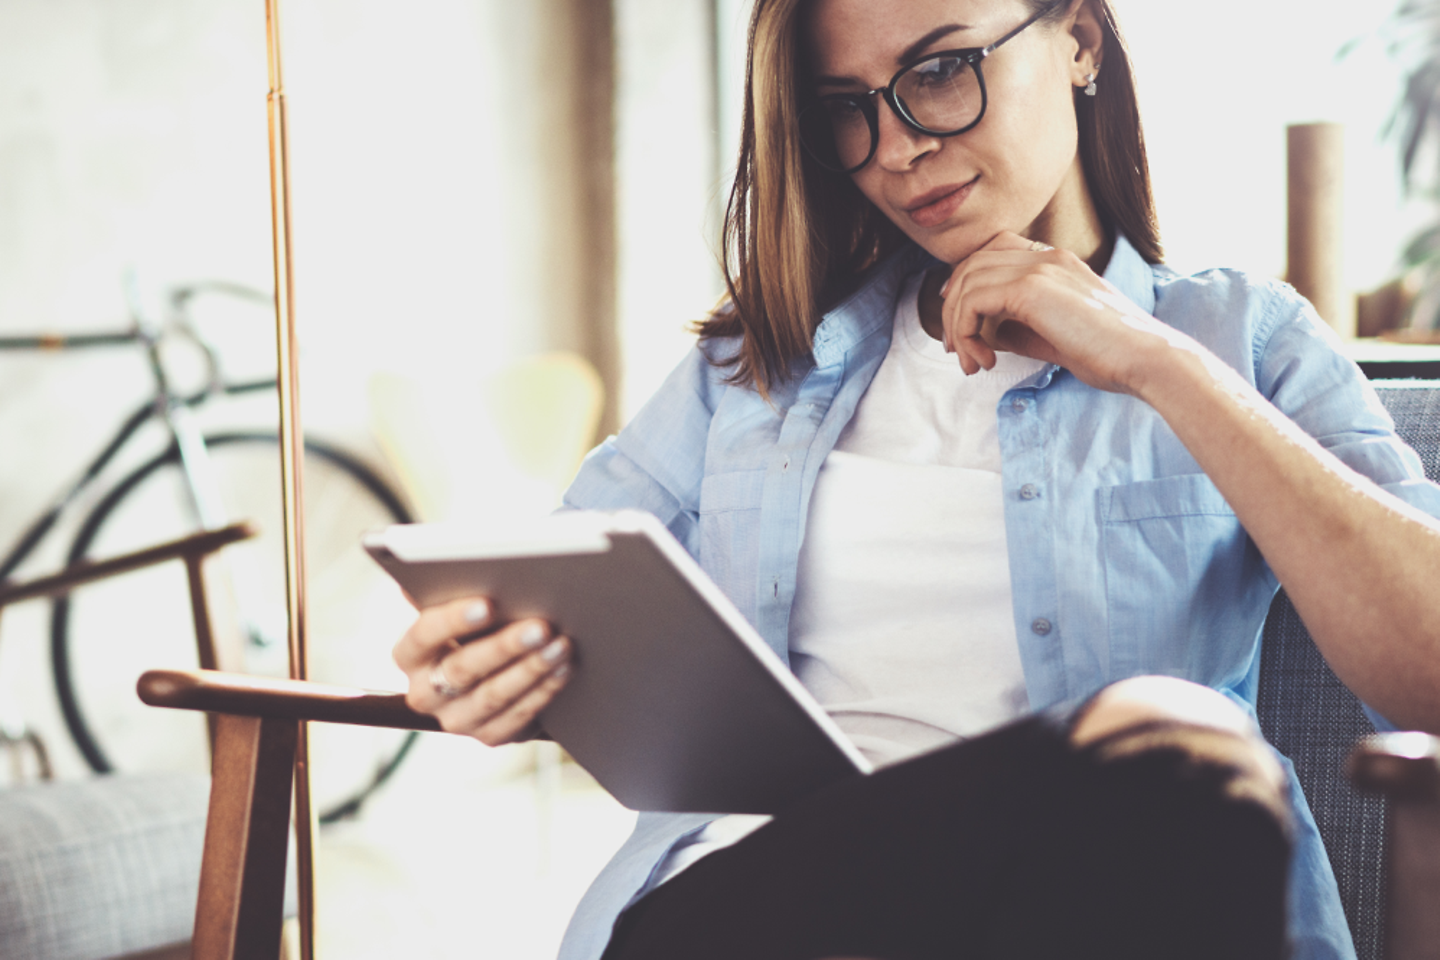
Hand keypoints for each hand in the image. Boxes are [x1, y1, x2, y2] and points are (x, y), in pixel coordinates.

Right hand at [392, 596, 572, 745]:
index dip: (453, 620)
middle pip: (461, 670)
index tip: (487, 603)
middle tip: (541, 626)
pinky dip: (543, 691)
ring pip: (492, 696)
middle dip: (504, 646)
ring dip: (531, 669)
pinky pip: (516, 717)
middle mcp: (424, 693)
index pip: (422, 636)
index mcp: (410, 655)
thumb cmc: (481, 624)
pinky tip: (564, 668)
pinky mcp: (489, 736)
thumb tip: (444, 564)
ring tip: (561, 645)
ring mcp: (456, 719)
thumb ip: (451, 586)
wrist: (501, 666)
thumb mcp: (463, 604)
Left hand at [937, 231, 1196, 395]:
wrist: (1144, 358)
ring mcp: (1039, 267)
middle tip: (957, 350)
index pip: (995, 250)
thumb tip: (985, 334)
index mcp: (1056, 261)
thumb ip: (1019, 330)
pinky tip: (984, 360)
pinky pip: (972, 301)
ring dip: (957, 327)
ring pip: (967, 282)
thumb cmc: (1109, 355)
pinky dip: (965, 332)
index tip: (959, 319)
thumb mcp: (1054, 338)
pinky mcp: (1031, 289)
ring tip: (970, 363)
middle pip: (973, 263)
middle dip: (953, 308)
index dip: (967, 280)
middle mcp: (1046, 256)